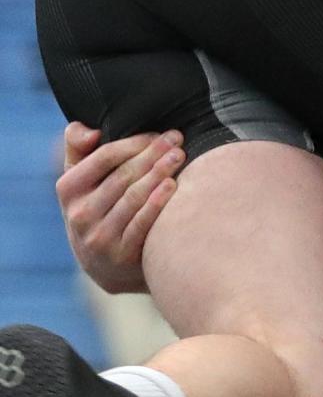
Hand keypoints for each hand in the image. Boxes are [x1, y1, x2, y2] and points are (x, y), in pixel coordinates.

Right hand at [56, 122, 184, 293]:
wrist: (105, 263)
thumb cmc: (98, 204)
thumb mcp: (80, 177)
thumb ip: (77, 144)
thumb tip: (92, 133)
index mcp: (68, 189)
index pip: (105, 156)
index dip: (136, 142)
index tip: (159, 133)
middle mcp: (79, 215)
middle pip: (123, 175)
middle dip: (153, 153)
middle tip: (177, 139)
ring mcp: (98, 238)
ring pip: (134, 197)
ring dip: (160, 172)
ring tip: (180, 156)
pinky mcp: (119, 255)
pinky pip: (141, 223)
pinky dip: (157, 202)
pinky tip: (173, 185)